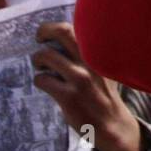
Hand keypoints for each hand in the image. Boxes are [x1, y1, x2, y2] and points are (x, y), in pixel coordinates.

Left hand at [33, 22, 144, 150]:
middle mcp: (91, 61)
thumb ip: (87, 54)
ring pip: (46, 55)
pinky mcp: (69, 96)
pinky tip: (46, 84)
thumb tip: (60, 37)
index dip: (56, 26)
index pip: (76, 27)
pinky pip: (42, 79)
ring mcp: (80, 78)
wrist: (112, 125)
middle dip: (45, 31)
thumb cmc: (103, 94)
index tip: (49, 32)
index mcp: (99, 53)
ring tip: (40, 66)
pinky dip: (39, 80)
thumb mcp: (103, 69)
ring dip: (38, 59)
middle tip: (39, 38)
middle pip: (62, 31)